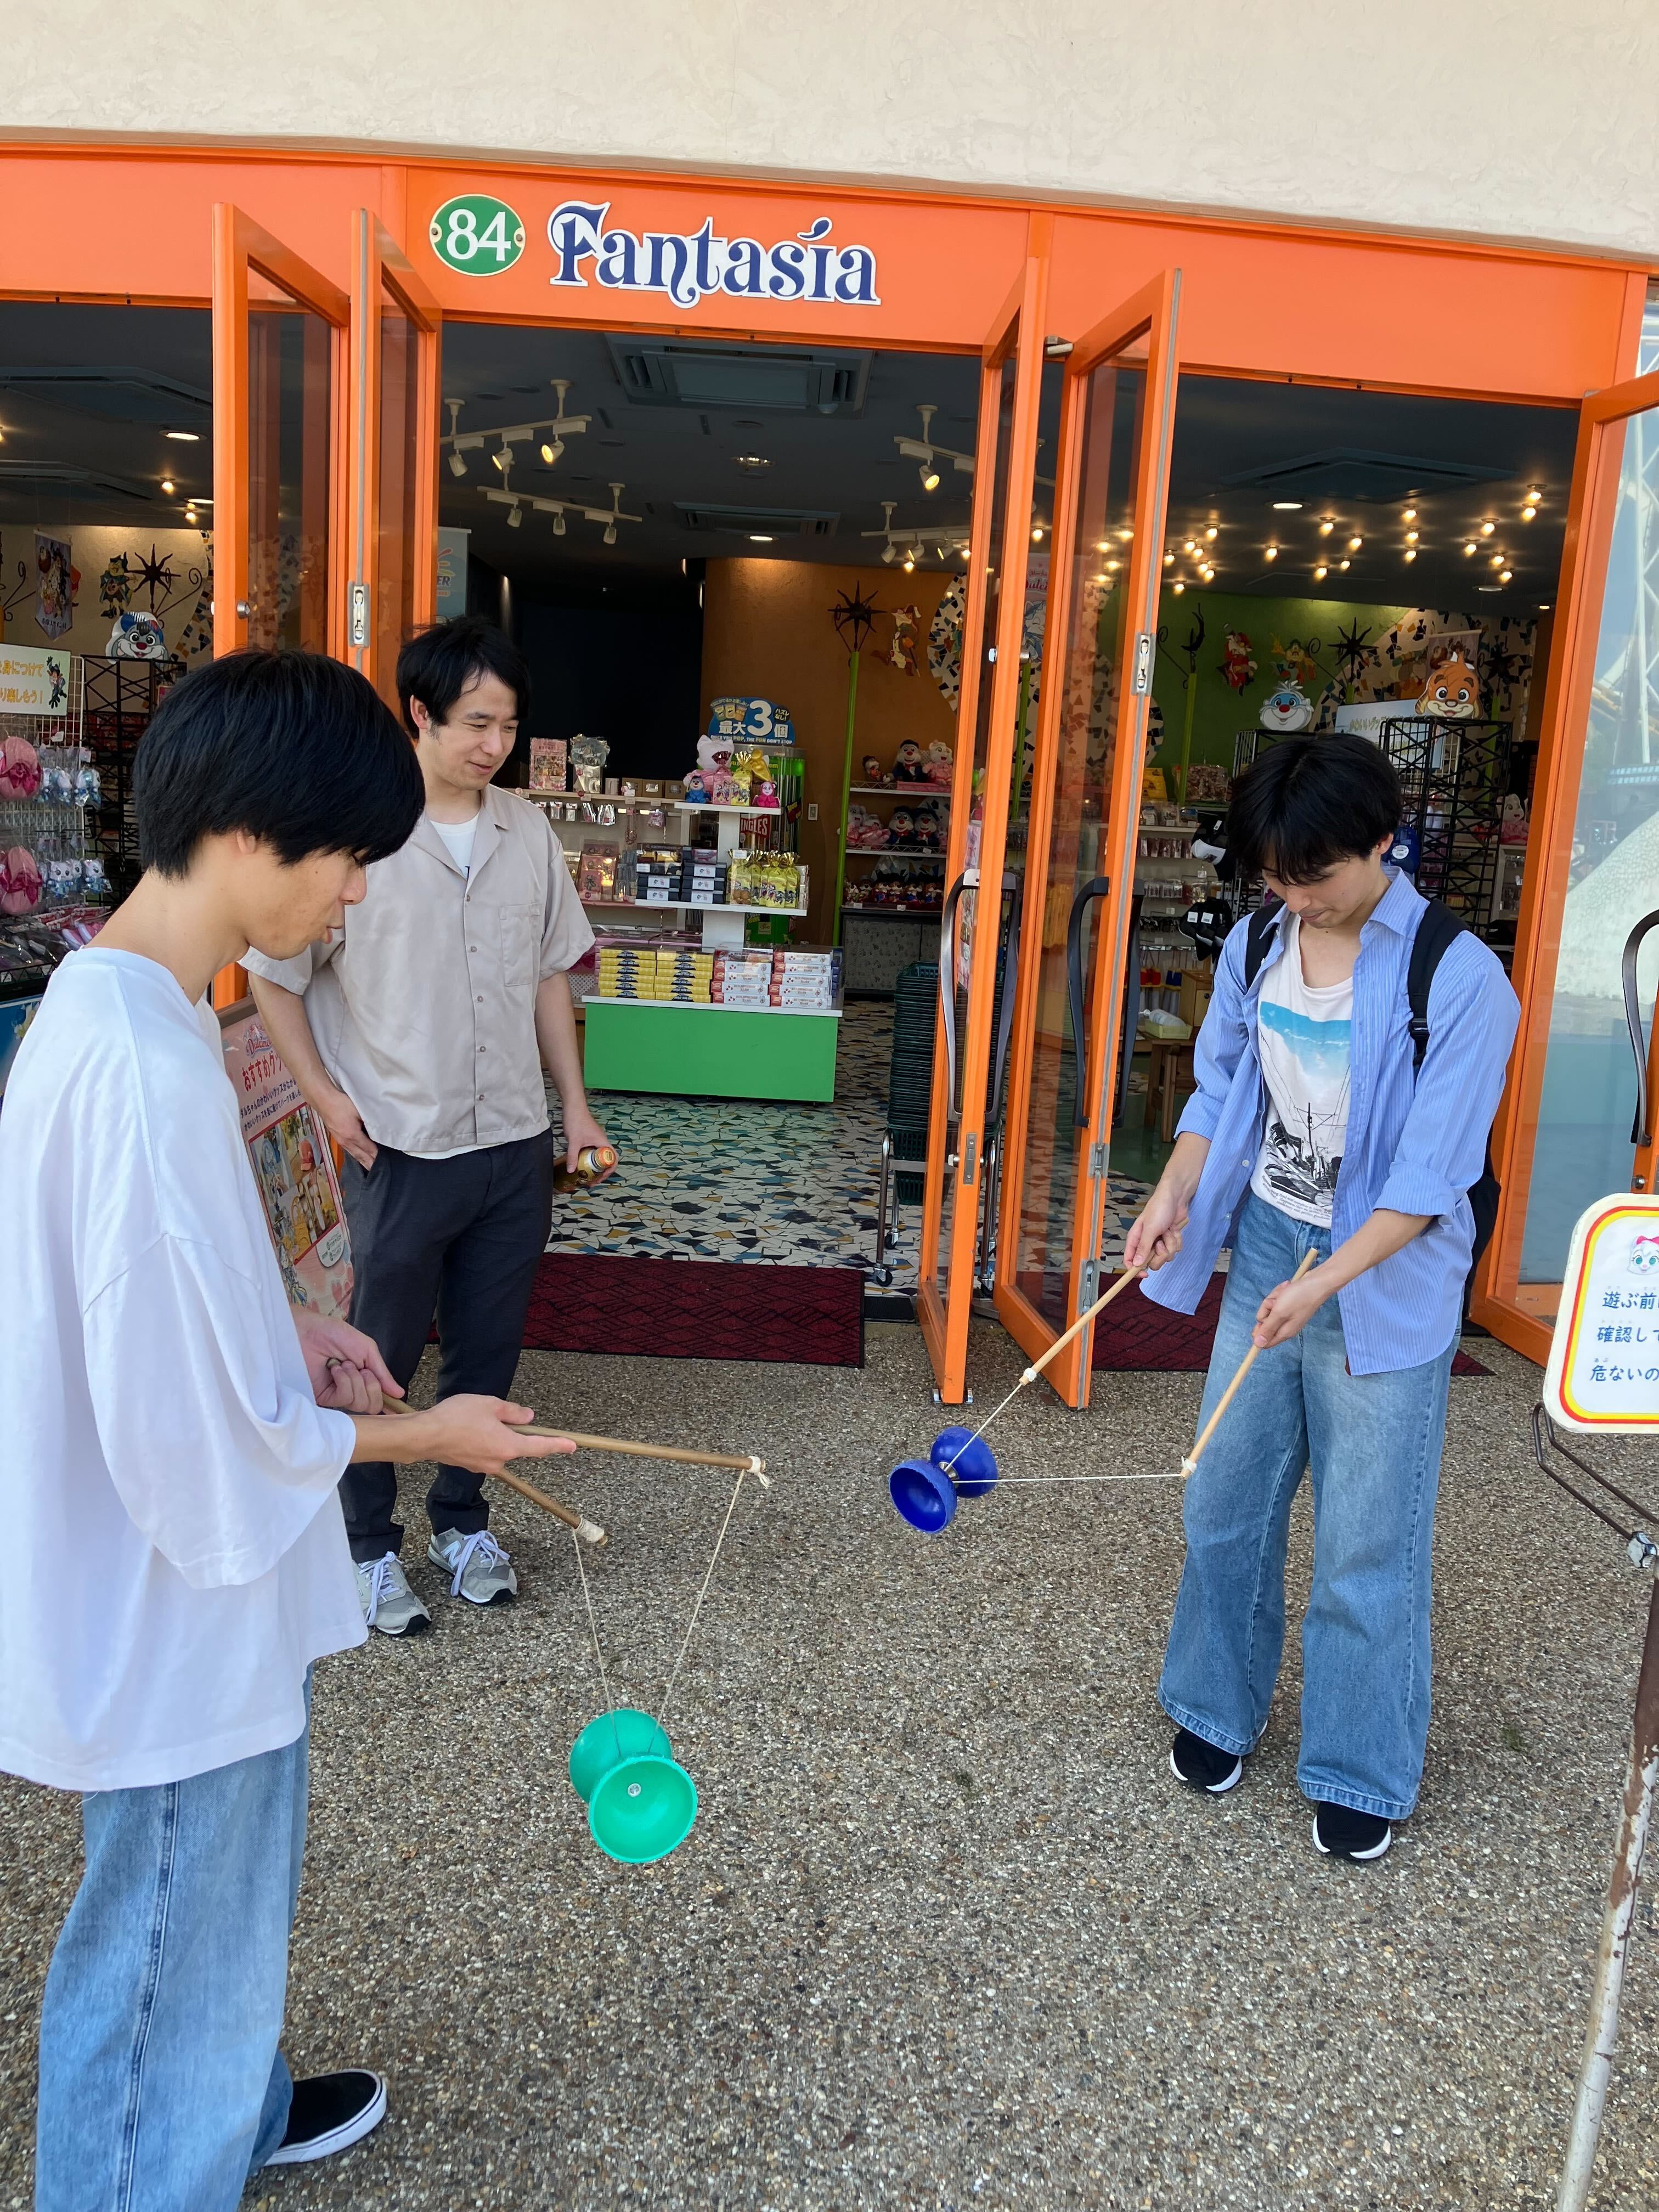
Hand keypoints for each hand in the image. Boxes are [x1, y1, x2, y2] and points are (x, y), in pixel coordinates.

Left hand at [294, 1310, 401, 1412]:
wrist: (306, 1332)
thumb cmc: (333, 1334)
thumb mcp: (366, 1349)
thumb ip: (382, 1372)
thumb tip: (399, 1393)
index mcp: (362, 1377)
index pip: (378, 1397)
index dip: (388, 1400)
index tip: (396, 1401)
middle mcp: (351, 1388)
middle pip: (373, 1405)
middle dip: (373, 1386)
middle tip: (363, 1370)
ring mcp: (337, 1394)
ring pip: (360, 1404)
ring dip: (357, 1381)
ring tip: (344, 1365)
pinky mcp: (323, 1398)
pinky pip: (344, 1399)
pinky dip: (344, 1382)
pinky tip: (335, 1370)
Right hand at [317, 1083, 376, 1171]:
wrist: (323, 1099)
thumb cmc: (341, 1103)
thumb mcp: (359, 1111)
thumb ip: (369, 1122)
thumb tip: (379, 1130)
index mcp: (353, 1135)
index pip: (369, 1150)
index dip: (378, 1156)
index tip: (387, 1163)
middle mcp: (346, 1141)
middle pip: (362, 1157)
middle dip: (371, 1165)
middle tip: (381, 1173)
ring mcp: (341, 1141)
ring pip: (355, 1156)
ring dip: (364, 1163)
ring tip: (372, 1170)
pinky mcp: (338, 1138)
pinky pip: (350, 1151)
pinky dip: (357, 1157)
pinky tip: (360, 1158)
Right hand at [417, 1396, 578, 1476]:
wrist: (424, 1436)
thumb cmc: (456, 1418)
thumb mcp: (490, 1405)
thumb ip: (513, 1412)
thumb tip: (528, 1417)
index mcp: (509, 1446)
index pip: (540, 1447)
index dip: (558, 1445)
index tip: (572, 1446)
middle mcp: (499, 1461)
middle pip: (519, 1447)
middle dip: (519, 1433)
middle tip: (508, 1417)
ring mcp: (483, 1466)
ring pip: (501, 1448)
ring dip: (498, 1435)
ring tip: (479, 1417)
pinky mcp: (470, 1464)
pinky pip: (486, 1451)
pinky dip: (485, 1440)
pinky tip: (471, 1427)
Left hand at [561, 1104, 612, 1178]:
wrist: (573, 1107)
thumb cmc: (576, 1120)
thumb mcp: (574, 1141)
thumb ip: (573, 1156)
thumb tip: (571, 1171)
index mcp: (603, 1142)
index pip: (613, 1159)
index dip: (609, 1171)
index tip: (600, 1178)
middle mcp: (602, 1142)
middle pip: (607, 1160)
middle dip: (601, 1172)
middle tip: (592, 1181)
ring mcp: (596, 1140)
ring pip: (599, 1157)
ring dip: (595, 1167)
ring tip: (587, 1176)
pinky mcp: (590, 1139)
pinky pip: (593, 1152)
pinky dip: (589, 1160)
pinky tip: (581, 1164)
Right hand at [1124, 1184, 1189, 1271]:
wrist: (1176, 1198)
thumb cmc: (1159, 1208)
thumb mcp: (1150, 1229)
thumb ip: (1143, 1247)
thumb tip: (1136, 1264)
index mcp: (1136, 1239)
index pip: (1130, 1260)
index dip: (1135, 1270)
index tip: (1144, 1274)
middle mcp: (1146, 1243)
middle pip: (1151, 1263)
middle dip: (1160, 1254)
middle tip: (1160, 1242)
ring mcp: (1159, 1242)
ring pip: (1165, 1257)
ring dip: (1170, 1244)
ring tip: (1168, 1231)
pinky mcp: (1170, 1240)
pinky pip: (1175, 1250)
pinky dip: (1177, 1240)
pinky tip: (1174, 1229)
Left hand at [1252, 1269, 1330, 1349]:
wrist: (1317, 1282)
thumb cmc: (1299, 1298)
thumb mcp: (1279, 1313)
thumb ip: (1268, 1329)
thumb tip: (1258, 1345)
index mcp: (1283, 1332)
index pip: (1265, 1342)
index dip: (1259, 1331)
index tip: (1264, 1318)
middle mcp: (1285, 1325)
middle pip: (1264, 1321)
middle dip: (1267, 1308)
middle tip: (1277, 1302)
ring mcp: (1287, 1314)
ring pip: (1269, 1308)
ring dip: (1274, 1298)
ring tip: (1284, 1293)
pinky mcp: (1288, 1304)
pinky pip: (1276, 1300)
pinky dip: (1279, 1293)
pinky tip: (1287, 1288)